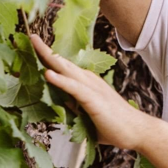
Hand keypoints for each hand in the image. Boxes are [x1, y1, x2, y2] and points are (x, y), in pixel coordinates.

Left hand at [29, 33, 151, 151]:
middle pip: (62, 62)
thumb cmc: (113, 125)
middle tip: (31, 36)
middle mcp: (88, 80)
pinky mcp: (94, 99)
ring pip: (67, 69)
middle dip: (45, 49)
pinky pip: (74, 87)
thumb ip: (75, 107)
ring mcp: (92, 88)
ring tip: (35, 43)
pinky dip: (61, 80)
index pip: (64, 67)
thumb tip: (61, 102)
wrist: (136, 131)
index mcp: (86, 83)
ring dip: (49, 56)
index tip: (34, 48)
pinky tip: (48, 74)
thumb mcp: (88, 115)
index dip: (48, 58)